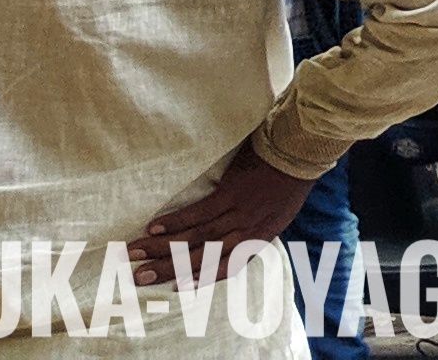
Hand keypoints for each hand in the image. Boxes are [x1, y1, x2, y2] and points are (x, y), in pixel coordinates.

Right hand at [131, 141, 314, 275]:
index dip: (201, 279)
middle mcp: (247, 231)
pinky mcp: (230, 193)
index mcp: (261, 238)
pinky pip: (198, 213)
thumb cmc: (291, 178)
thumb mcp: (280, 211)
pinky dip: (175, 222)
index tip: (175, 288)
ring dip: (161, 248)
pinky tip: (153, 229)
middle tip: (137, 277)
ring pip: (195, 237)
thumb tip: (233, 236)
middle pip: (201, 256)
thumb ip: (256, 227)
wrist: (303, 149)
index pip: (227, 267)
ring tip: (134, 253)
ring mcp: (238, 213)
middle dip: (167, 269)